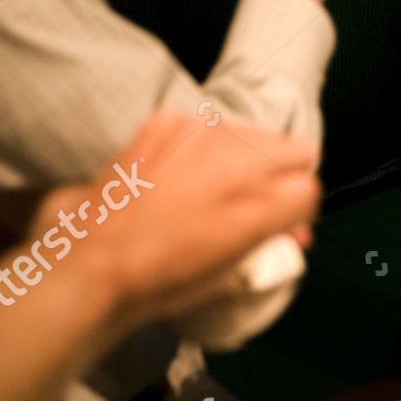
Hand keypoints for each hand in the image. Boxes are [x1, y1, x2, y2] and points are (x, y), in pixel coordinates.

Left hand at [33, 107, 320, 331]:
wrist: (92, 262)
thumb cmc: (160, 278)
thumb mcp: (231, 272)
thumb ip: (273, 237)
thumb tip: (294, 227)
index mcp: (259, 203)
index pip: (308, 187)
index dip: (298, 211)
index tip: (284, 226)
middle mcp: (238, 158)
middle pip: (289, 150)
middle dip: (276, 177)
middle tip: (251, 207)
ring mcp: (201, 133)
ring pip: (249, 134)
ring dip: (240, 158)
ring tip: (210, 193)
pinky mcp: (168, 122)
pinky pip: (204, 127)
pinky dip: (199, 147)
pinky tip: (178, 176)